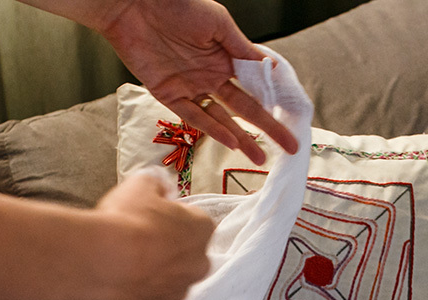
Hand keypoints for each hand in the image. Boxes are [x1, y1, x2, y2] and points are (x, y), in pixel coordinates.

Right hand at [94, 169, 212, 299]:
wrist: (99, 261)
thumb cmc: (126, 221)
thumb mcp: (139, 185)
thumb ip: (155, 183)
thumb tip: (158, 185)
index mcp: (201, 231)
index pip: (197, 222)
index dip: (175, 217)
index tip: (157, 214)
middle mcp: (195, 265)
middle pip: (188, 255)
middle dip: (169, 248)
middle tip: (142, 237)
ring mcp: (173, 292)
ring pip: (168, 280)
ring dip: (152, 271)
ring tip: (124, 259)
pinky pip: (144, 297)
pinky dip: (132, 289)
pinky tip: (115, 277)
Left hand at [97, 0, 298, 162]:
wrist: (134, 5)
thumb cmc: (176, 5)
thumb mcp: (218, 23)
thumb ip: (243, 49)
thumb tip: (272, 67)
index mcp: (226, 58)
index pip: (256, 86)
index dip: (275, 102)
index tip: (294, 117)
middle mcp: (211, 76)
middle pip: (245, 108)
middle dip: (268, 128)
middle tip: (289, 146)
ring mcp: (192, 87)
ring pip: (222, 119)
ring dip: (241, 138)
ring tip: (260, 156)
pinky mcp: (169, 95)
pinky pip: (194, 117)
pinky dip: (213, 129)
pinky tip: (232, 141)